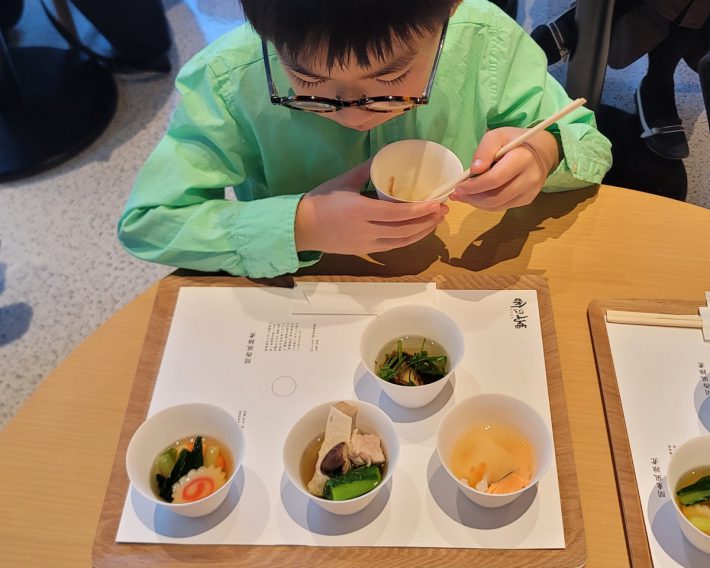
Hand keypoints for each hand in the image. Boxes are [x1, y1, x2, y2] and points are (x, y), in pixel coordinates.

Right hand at [295, 160, 447, 253]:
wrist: (302, 227)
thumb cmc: (321, 200)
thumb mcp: (344, 180)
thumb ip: (367, 168)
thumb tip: (387, 154)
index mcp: (361, 210)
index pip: (397, 213)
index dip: (420, 210)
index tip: (437, 202)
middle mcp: (366, 230)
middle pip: (404, 229)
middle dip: (427, 220)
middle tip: (444, 209)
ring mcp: (366, 243)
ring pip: (401, 241)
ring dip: (422, 231)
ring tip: (437, 220)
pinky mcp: (365, 251)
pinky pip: (393, 246)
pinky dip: (409, 239)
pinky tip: (419, 231)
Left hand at [450, 127, 560, 210]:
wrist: (539, 151)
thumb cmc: (513, 141)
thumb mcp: (497, 136)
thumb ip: (484, 150)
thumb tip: (474, 170)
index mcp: (523, 158)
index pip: (495, 179)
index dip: (474, 186)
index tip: (458, 187)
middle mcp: (530, 177)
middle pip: (496, 197)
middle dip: (473, 198)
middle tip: (458, 194)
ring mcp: (531, 191)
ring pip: (498, 206)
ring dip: (477, 203)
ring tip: (465, 196)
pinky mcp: (528, 199)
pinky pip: (503, 207)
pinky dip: (487, 205)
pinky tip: (478, 197)